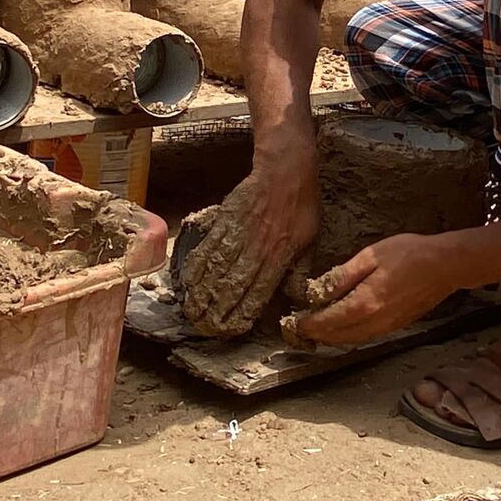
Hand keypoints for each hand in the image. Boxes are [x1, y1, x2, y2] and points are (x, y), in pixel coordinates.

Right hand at [180, 166, 319, 335]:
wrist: (286, 171)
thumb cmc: (302, 207)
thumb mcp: (312, 243)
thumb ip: (300, 273)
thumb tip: (296, 299)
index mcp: (278, 260)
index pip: (256, 296)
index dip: (241, 315)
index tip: (229, 330)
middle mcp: (255, 251)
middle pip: (230, 288)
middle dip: (215, 311)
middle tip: (204, 327)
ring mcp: (237, 235)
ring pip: (215, 270)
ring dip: (202, 294)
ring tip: (192, 311)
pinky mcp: (224, 221)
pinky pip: (206, 246)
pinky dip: (196, 265)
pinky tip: (188, 281)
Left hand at [289, 232, 468, 346]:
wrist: (445, 266)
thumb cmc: (408, 254)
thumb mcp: (370, 256)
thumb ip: (342, 276)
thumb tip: (318, 292)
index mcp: (364, 303)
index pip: (327, 321)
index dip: (307, 324)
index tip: (292, 323)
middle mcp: (374, 321)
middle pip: (336, 336)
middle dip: (315, 334)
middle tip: (298, 328)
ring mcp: (386, 326)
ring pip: (351, 340)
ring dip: (331, 337)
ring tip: (316, 329)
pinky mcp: (396, 325)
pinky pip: (365, 336)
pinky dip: (348, 335)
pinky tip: (342, 325)